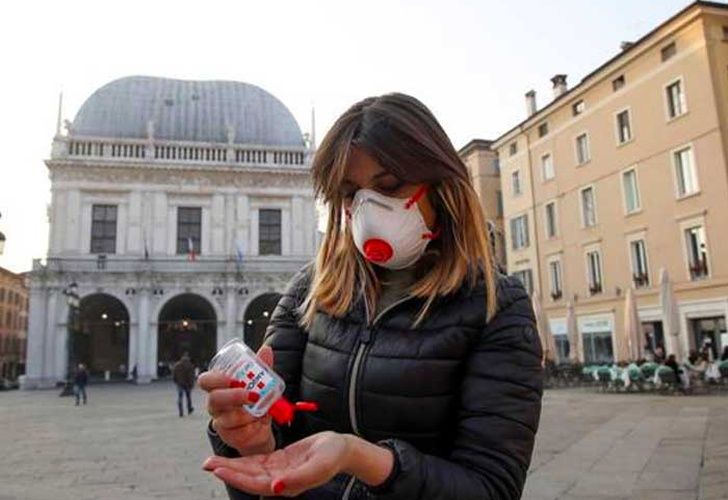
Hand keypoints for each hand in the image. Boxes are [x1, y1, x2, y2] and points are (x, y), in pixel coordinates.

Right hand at [198, 345, 274, 455]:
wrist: (260, 425)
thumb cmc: (254, 400)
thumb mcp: (259, 383)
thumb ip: (262, 367)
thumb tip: (266, 349)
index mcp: (219, 387)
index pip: (206, 380)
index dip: (215, 379)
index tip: (232, 378)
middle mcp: (215, 404)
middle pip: (214, 399)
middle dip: (233, 396)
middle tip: (251, 394)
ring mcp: (220, 420)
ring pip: (228, 417)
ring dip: (247, 413)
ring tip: (260, 409)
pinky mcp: (229, 435)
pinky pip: (238, 431)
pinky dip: (251, 425)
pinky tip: (258, 420)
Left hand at [202, 431, 351, 496]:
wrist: (342, 449)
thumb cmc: (333, 456)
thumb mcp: (318, 466)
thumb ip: (298, 478)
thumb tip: (274, 488)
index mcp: (287, 484)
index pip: (255, 483)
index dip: (236, 477)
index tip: (219, 470)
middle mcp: (279, 481)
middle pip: (247, 477)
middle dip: (227, 471)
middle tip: (207, 463)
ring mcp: (278, 472)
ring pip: (249, 470)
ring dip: (231, 466)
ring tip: (212, 461)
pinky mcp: (279, 462)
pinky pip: (257, 461)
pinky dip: (243, 460)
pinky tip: (231, 458)